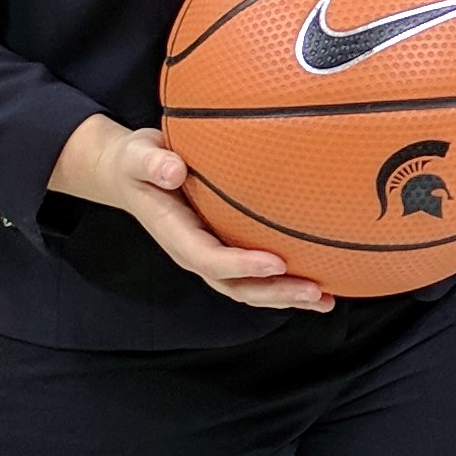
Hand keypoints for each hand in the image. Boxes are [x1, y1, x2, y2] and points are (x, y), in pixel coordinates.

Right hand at [47, 113, 333, 310]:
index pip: (209, 259)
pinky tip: (319, 281)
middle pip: (236, 286)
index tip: (276, 262)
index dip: (242, 266)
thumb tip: (173, 170)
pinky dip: (284, 282)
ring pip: (249, 288)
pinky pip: (254, 273)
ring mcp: (210, 254)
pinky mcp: (223, 247)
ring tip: (325, 300)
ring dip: (286, 296)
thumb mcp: (136, 156)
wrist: (130, 173)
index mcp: (176, 234)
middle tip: (315, 291)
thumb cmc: (137, 161)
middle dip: (275, 292)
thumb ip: (152, 163)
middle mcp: (195, 252)